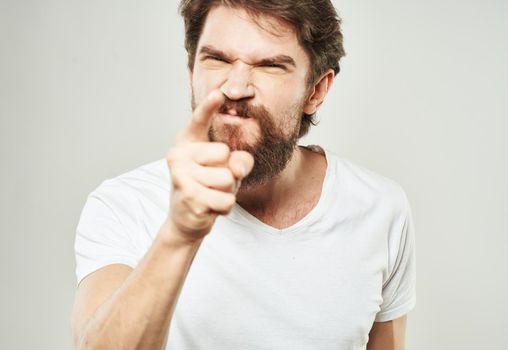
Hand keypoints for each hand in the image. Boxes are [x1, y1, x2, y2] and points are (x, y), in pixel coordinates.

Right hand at [164, 90, 253, 242]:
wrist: (186, 218)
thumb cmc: (208, 185)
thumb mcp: (227, 168)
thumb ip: (239, 161)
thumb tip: (237, 167)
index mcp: (187, 142)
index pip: (198, 120)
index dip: (208, 107)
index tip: (218, 92)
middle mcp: (178, 155)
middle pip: (224, 154)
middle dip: (229, 172)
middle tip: (213, 181)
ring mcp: (181, 176)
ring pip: (227, 179)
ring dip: (227, 191)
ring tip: (211, 194)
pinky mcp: (189, 198)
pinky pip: (226, 200)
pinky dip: (224, 207)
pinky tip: (210, 207)